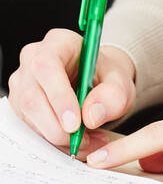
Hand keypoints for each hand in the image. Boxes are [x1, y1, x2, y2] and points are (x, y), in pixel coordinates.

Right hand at [8, 33, 136, 158]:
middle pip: (32, 96)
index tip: (75, 123)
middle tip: (83, 139)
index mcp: (58, 42)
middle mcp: (34, 59)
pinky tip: (75, 140)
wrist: (99, 80)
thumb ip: (113, 95)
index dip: (58, 96)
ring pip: (29, 116)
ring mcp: (23, 82)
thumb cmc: (106, 74)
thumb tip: (92, 115)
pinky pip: (30, 126)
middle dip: (57, 126)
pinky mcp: (21, 103)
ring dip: (57, 136)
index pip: (47, 66)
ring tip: (87, 140)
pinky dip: (53, 140)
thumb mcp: (120, 80)